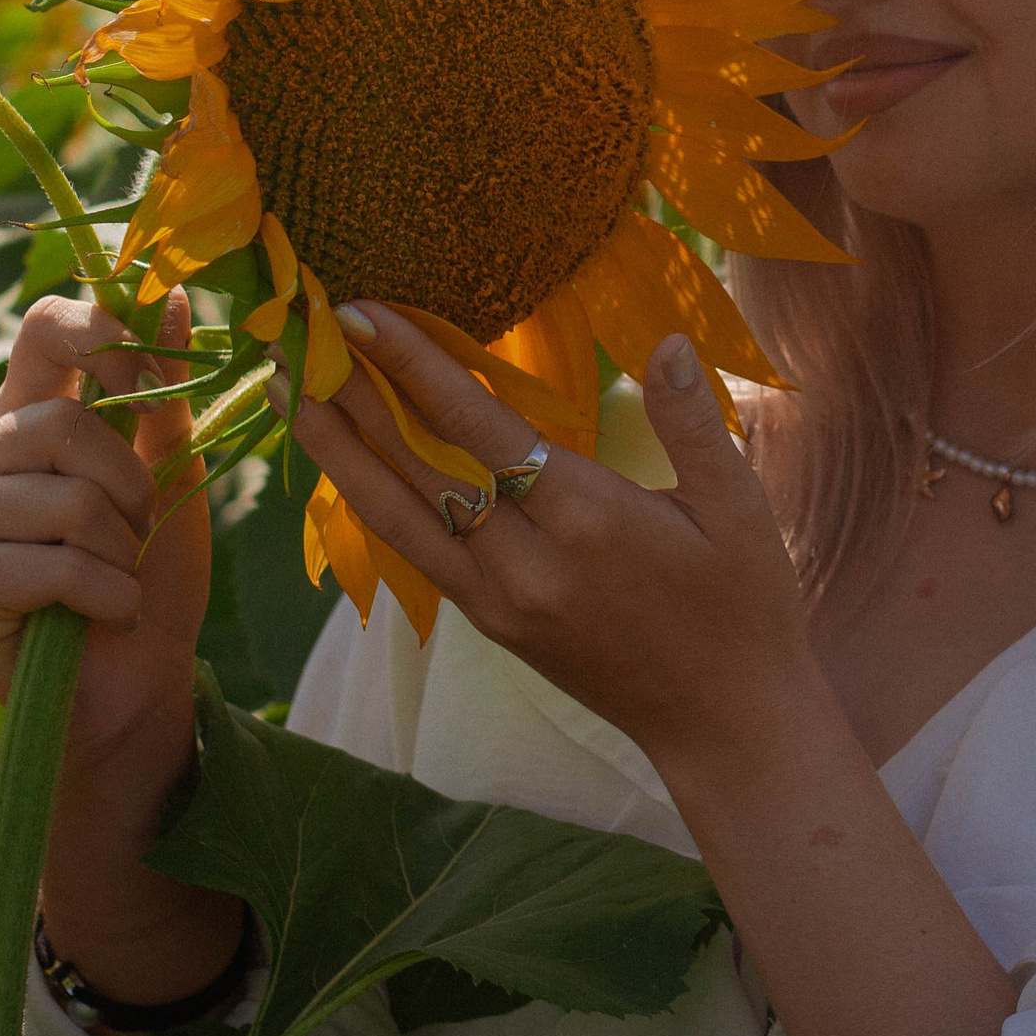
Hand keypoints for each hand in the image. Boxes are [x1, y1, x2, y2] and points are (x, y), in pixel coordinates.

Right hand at [0, 292, 207, 750]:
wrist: (141, 674)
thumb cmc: (155, 566)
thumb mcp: (176, 468)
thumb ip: (167, 388)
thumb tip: (169, 293)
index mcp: (35, 411)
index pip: (41, 329)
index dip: (101, 336)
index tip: (149, 379)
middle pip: (58, 422)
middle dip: (130, 482)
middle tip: (142, 525)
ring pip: (65, 499)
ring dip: (122, 547)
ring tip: (120, 574)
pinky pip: (55, 564)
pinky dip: (107, 593)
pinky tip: (105, 613)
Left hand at [289, 301, 819, 772]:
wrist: (724, 724)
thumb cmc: (745, 607)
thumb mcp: (740, 510)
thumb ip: (694, 422)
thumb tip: (664, 340)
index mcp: (588, 519)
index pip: (479, 427)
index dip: (415, 366)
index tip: (363, 311)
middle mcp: (526, 562)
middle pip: (417, 468)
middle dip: (351, 397)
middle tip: (297, 334)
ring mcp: (500, 601)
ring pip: (398, 516)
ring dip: (339, 452)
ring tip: (290, 392)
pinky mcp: (492, 626)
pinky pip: (417, 554)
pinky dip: (374, 503)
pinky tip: (347, 467)